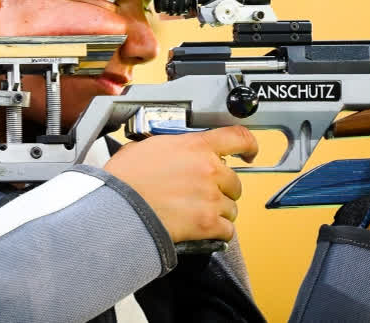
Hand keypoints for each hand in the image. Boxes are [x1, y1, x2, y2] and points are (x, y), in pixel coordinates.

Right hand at [104, 126, 258, 243]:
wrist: (119, 208)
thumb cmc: (125, 179)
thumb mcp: (146, 146)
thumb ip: (170, 146)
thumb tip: (170, 151)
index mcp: (195, 146)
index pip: (237, 137)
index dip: (249, 144)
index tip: (250, 151)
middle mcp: (209, 169)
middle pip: (234, 181)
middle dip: (221, 189)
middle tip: (201, 194)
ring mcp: (211, 197)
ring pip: (231, 208)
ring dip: (218, 212)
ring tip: (194, 213)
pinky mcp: (208, 223)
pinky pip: (227, 230)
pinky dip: (217, 232)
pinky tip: (201, 229)